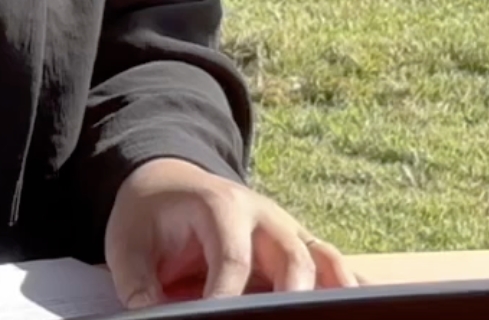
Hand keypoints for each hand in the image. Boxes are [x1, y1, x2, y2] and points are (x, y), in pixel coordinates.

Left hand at [103, 158, 356, 307]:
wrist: (169, 182)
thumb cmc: (149, 215)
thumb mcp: (126, 243)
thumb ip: (135, 284)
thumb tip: (151, 317)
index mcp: (220, 206)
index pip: (233, 258)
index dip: (228, 297)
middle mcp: (263, 215)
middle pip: (291, 258)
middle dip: (291, 298)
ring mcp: (287, 229)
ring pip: (323, 259)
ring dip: (334, 291)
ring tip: (344, 314)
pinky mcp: (300, 246)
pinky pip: (332, 266)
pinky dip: (348, 285)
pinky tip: (363, 306)